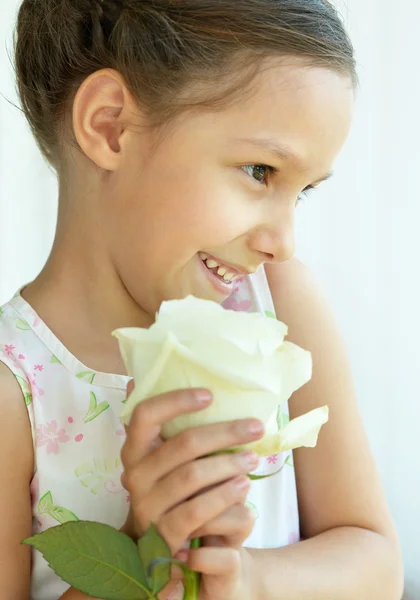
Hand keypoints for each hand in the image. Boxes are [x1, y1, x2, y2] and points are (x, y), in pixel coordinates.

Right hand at [120, 384, 263, 597]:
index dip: (176, 400)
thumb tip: (195, 386)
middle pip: (182, 443)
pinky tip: (244, 486)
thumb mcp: (164, 460)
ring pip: (192, 475)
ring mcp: (147, 505)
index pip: (145, 414)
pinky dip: (224, 495)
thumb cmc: (169, 489)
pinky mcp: (163, 534)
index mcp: (133, 449)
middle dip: (224, 432)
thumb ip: (173, 430)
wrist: (154, 548)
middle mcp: (134, 474)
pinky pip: (197, 510)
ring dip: (229, 463)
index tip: (210, 395)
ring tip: (254, 458)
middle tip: (255, 427)